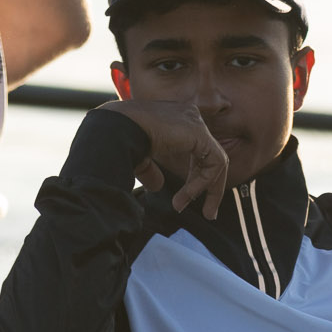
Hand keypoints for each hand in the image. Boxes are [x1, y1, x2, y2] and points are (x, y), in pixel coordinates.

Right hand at [99, 100, 228, 218]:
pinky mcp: (200, 133)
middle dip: (209, 187)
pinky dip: (203, 182)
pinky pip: (214, 163)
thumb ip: (151, 171)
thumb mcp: (140, 158)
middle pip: (210, 157)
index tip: (187, 198)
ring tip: (185, 206)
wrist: (116, 130)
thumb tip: (157, 187)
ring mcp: (197, 123)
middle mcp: (189, 118)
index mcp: (176, 121)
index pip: (197, 150)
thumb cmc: (122, 139)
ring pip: (215, 162)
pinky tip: (188, 194)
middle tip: (207, 213)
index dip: (196, 176)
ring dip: (207, 190)